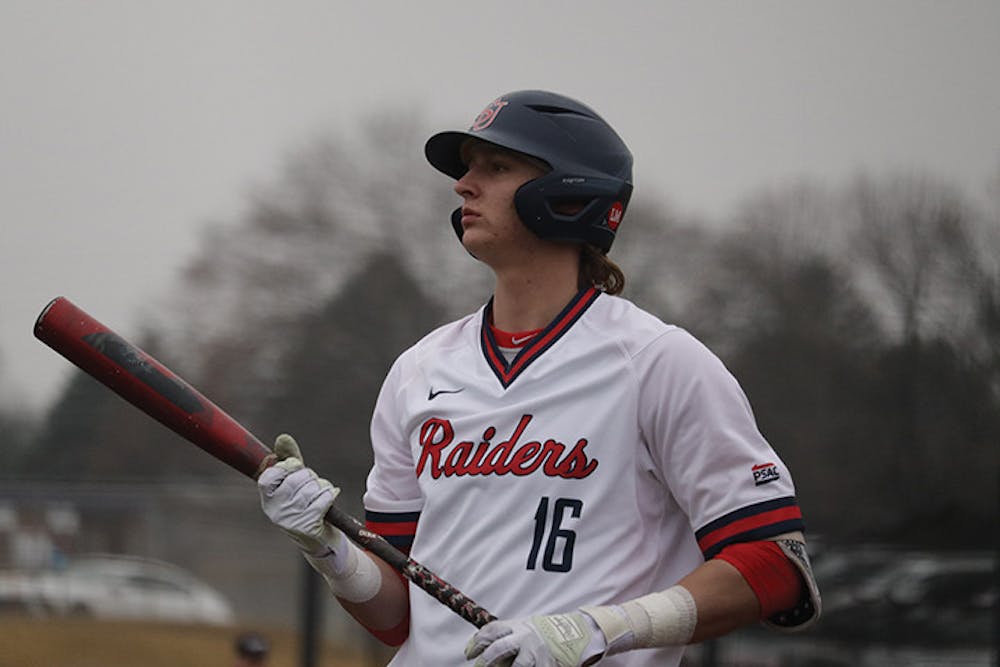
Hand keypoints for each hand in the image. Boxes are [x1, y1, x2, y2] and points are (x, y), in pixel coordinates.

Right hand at [258, 434, 340, 554]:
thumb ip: (289, 460)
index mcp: (267, 499)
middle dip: (310, 476)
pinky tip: (330, 498)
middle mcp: (275, 511)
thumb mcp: (296, 483)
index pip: (271, 474)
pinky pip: (322, 499)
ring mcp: (290, 520)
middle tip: (313, 485)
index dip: (288, 466)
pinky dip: (330, 495)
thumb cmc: (306, 507)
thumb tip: (283, 438)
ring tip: (321, 494)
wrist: (321, 542)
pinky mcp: (307, 527)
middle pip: (296, 478)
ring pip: (311, 488)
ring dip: (322, 486)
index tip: (297, 469)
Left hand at [465, 611, 605, 666]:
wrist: (578, 632)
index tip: (469, 653)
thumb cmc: (547, 631)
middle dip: (485, 660)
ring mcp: (537, 652)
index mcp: (518, 626)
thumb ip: (508, 635)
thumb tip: (482, 647)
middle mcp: (526, 637)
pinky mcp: (547, 665)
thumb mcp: (526, 627)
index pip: (492, 631)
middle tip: (478, 666)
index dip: (477, 642)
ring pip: (517, 665)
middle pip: (499, 648)